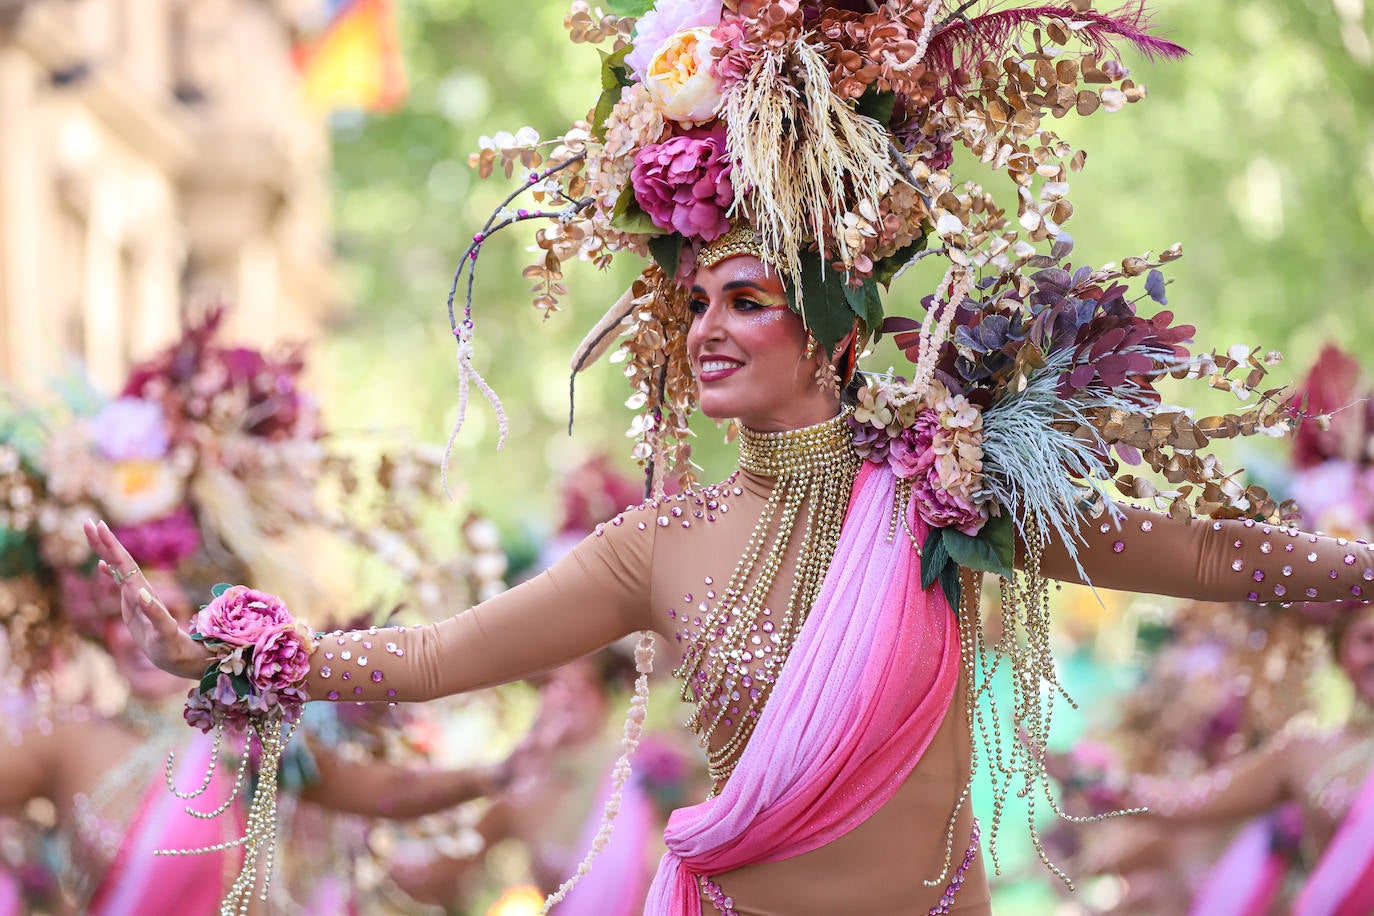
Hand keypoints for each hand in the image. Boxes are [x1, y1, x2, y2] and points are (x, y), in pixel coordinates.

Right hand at [83, 519, 209, 679]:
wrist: (182, 657)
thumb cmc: (173, 647)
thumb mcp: (164, 632)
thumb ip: (154, 613)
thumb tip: (139, 592)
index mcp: (143, 593)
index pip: (125, 564)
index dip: (112, 546)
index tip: (100, 526)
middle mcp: (140, 592)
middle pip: (121, 561)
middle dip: (105, 542)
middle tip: (88, 522)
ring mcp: (137, 598)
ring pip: (119, 569)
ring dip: (106, 552)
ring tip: (92, 534)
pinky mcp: (135, 608)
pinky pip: (120, 584)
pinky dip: (110, 572)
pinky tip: (102, 565)